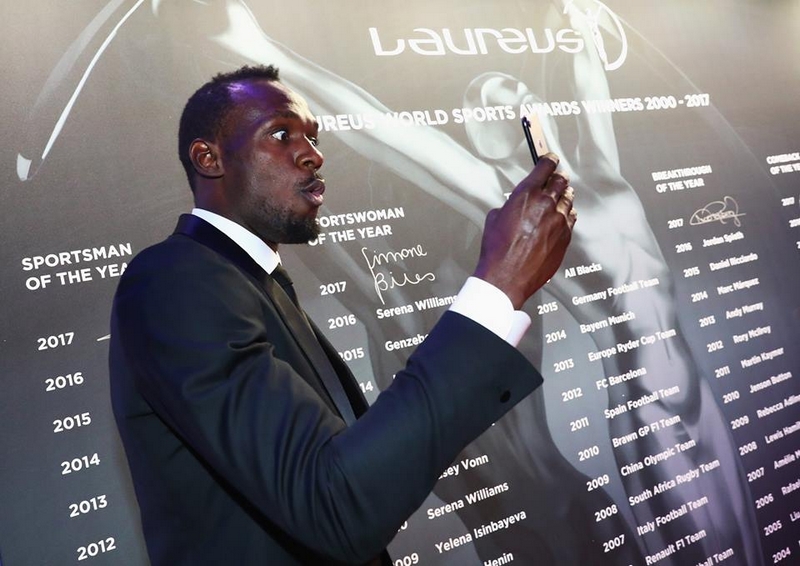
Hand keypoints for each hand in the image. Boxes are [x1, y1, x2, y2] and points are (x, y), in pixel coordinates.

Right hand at [473, 153, 576, 308]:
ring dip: (564, 195)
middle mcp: (546, 204)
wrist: (507, 276)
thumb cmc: (498, 251)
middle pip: (560, 181)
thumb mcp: (494, 220)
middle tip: (557, 176)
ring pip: (568, 200)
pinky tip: (565, 215)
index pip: (544, 168)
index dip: (548, 160)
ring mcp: (559, 221)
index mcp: (526, 194)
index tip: (550, 158)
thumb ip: (508, 207)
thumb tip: (511, 209)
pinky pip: (571, 219)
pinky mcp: (565, 237)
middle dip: (557, 177)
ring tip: (563, 194)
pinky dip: (568, 214)